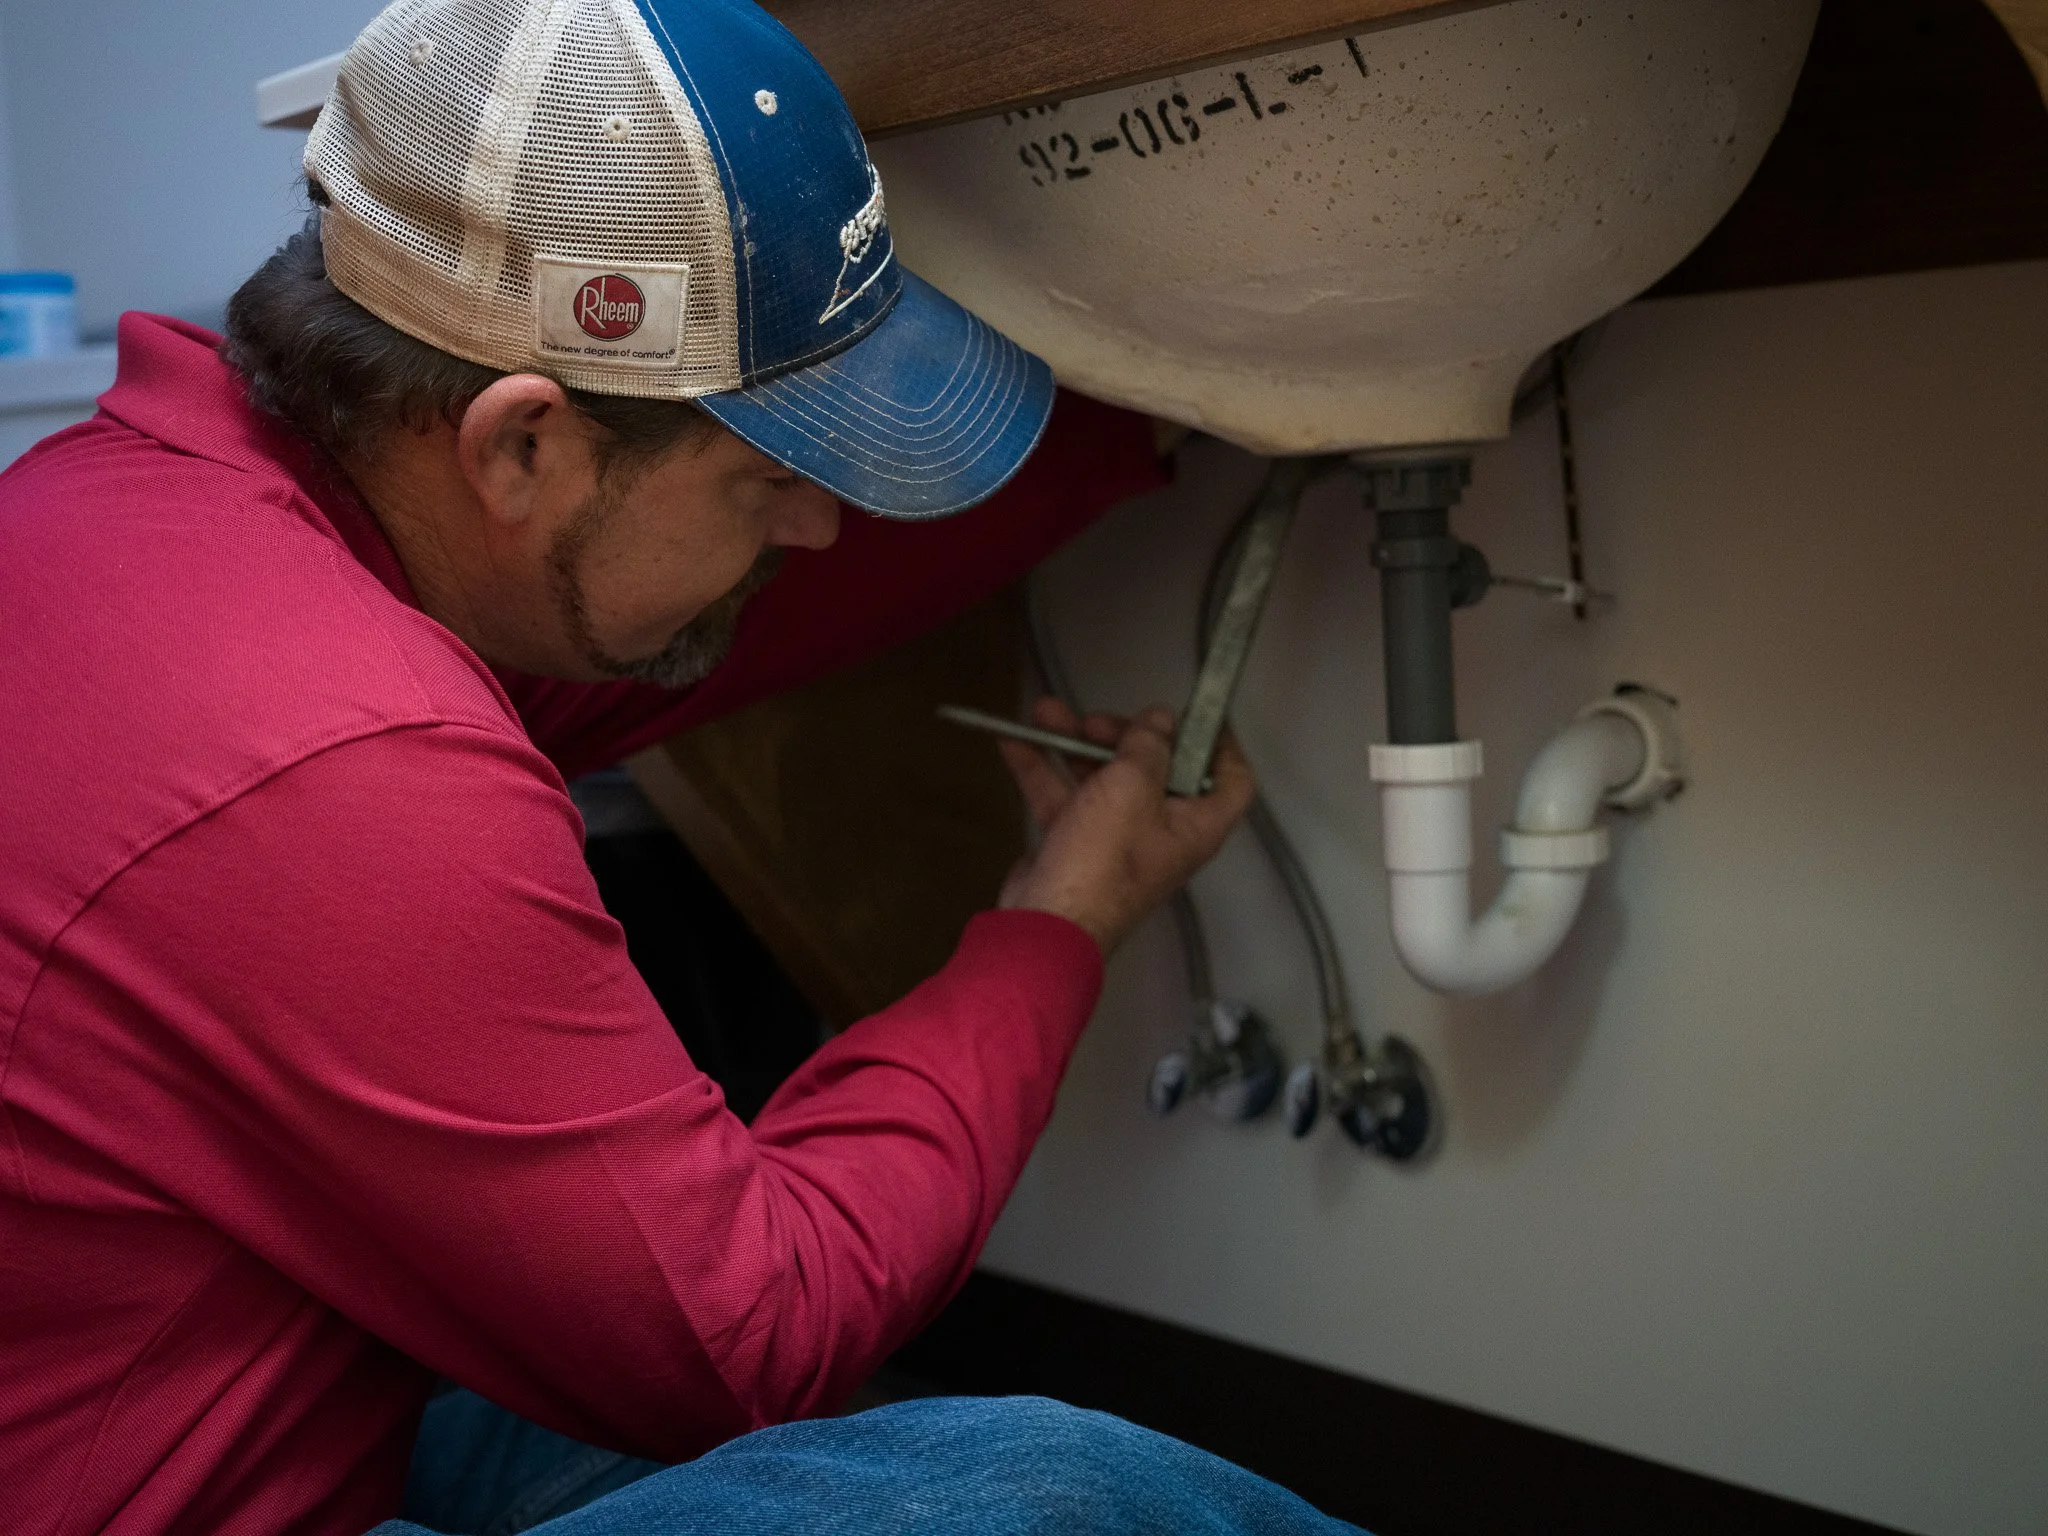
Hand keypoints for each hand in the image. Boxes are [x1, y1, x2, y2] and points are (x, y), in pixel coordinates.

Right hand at [994, 698, 1255, 953]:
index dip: (1222, 743)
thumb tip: (1161, 719)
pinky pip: (1065, 798)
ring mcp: (1117, 840)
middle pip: (1158, 771)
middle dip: (1124, 736)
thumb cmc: (1102, 861)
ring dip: (1075, 745)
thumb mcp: (1131, 788)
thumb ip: (1148, 746)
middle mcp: (1163, 831)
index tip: (1196, 714)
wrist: (1048, 923)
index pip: (1233, 780)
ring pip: (1103, 780)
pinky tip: (1014, 742)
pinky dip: (1043, 770)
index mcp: (1196, 824)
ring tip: (1046, 714)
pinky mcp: (1076, 846)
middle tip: (1095, 721)